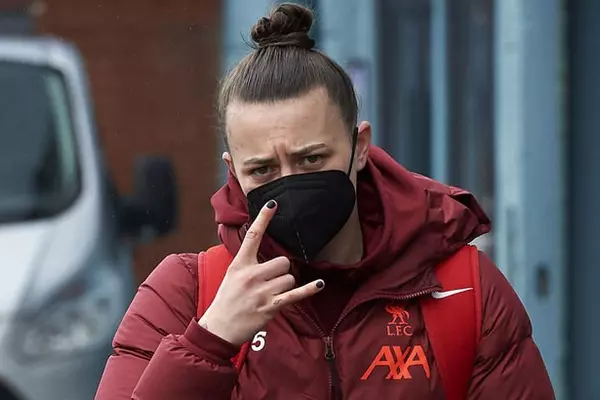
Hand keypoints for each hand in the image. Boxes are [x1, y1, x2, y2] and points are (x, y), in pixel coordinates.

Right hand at [198, 200, 323, 345]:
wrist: (219, 327)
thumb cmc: (227, 299)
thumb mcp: (232, 274)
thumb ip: (248, 262)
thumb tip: (265, 251)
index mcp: (240, 264)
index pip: (252, 236)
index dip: (263, 218)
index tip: (273, 203)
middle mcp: (251, 275)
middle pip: (282, 262)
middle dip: (281, 271)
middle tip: (270, 282)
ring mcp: (261, 292)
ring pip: (289, 278)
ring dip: (284, 286)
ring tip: (270, 295)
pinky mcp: (270, 307)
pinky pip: (294, 294)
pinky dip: (308, 290)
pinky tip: (319, 284)